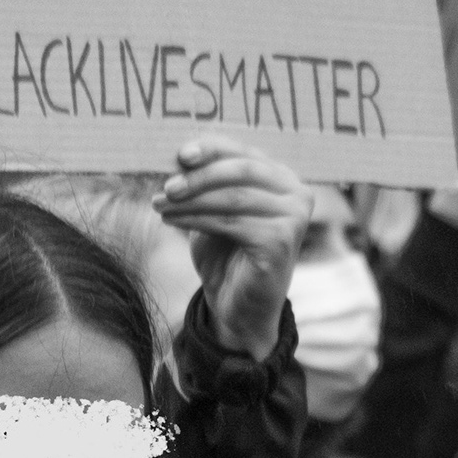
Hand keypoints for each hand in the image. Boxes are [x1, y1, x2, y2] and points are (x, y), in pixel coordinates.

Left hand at [157, 136, 313, 359]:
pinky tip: (171, 220)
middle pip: (241, 170)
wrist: (239, 308)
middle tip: (166, 186)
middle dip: (199, 176)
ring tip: (159, 204)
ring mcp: (294, 217)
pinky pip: (231, 221)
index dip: (212, 148)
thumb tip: (177, 151)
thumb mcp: (213, 209)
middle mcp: (297, 192)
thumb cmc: (225, 255)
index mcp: (283, 178)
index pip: (245, 152)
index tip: (179, 154)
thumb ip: (206, 180)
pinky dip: (196, 218)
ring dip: (191, 199)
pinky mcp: (282, 241)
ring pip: (233, 197)